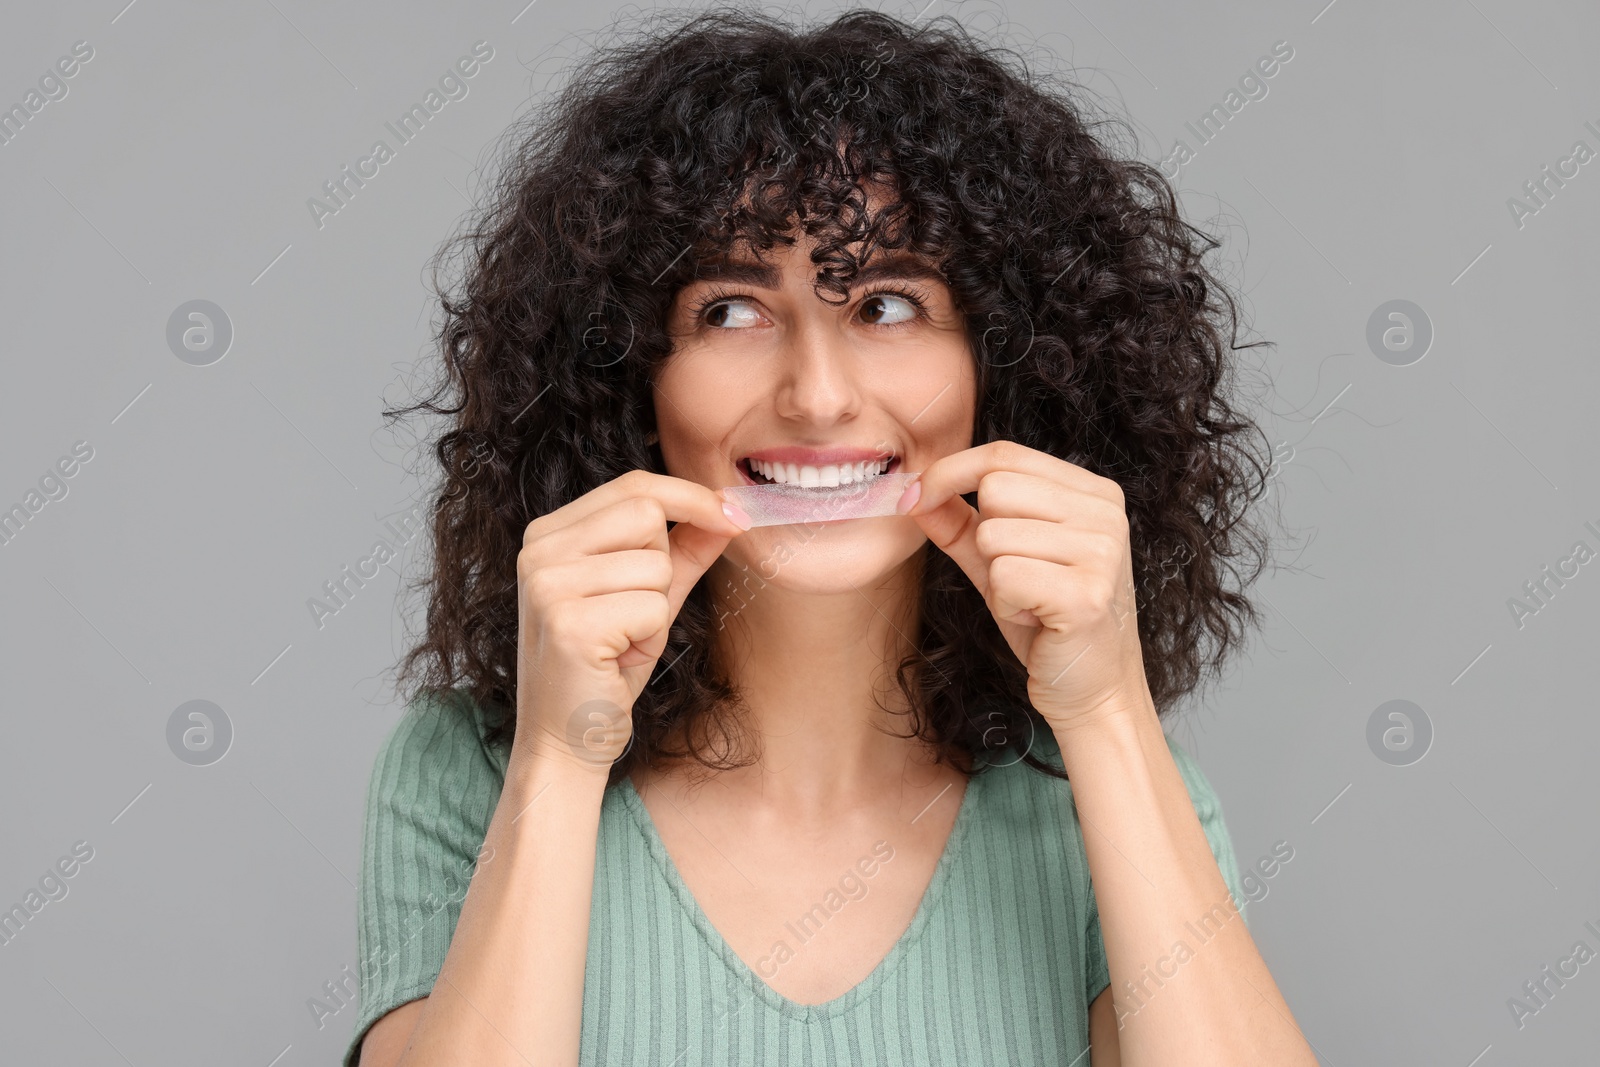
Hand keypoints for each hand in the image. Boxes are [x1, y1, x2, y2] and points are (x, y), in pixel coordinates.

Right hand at [513, 470, 749, 771]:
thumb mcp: (648, 597)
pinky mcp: (568, 622)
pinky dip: (650, 637)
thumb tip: (729, 509)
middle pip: (647, 512)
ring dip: (656, 609)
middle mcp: (539, 550)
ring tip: (623, 641)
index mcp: (549, 534)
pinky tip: (618, 659)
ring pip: (655, 563)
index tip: (735, 515)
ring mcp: (548, 584)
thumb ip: (684, 550)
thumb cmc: (606, 669)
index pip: (634, 485)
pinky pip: (652, 605)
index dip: (692, 497)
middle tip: (636, 613)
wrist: (568, 740)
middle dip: (663, 564)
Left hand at [896, 440, 1149, 732]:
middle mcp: (1106, 513)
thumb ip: (959, 524)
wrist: (1092, 691)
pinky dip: (1005, 604)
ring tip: (1031, 602)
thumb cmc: (1047, 624)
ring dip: (996, 579)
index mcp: (1092, 493)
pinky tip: (1036, 621)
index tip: (915, 498)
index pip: (1004, 454)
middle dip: (984, 538)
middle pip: (997, 487)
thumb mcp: (998, 562)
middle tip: (1017, 579)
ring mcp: (1102, 551)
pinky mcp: (1087, 594)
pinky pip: (1004, 576)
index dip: (949, 472)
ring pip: (994, 534)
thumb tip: (912, 492)